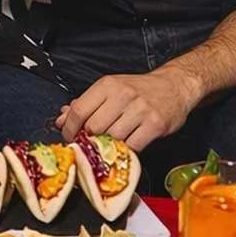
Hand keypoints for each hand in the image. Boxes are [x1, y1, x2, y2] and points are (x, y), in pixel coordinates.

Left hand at [56, 73, 195, 150]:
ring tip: (109, 145)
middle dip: (88, 139)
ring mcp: (140, 110)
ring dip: (108, 146)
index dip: (70, 128)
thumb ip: (85, 104)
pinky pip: (133, 146)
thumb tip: (61, 119)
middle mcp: (123, 95)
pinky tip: (126, 146)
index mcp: (107, 85)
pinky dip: (126, 151)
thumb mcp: (110, 89)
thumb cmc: (139, 90)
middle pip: (94, 126)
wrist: (174, 86)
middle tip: (90, 143)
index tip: (69, 137)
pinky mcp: (155, 125)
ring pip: (112, 138)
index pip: (79, 110)